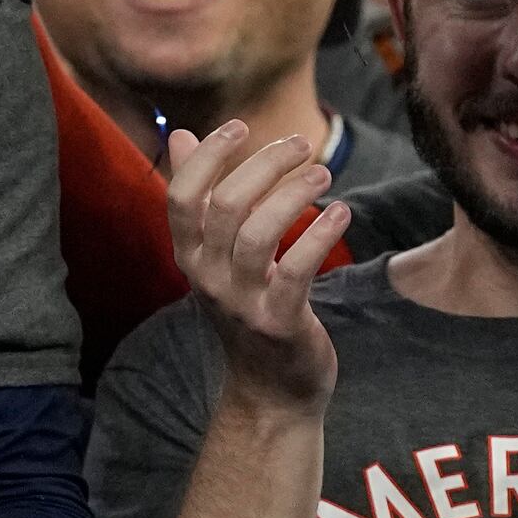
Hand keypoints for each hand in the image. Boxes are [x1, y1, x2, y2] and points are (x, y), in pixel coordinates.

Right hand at [163, 121, 347, 412]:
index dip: (207, 156)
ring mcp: (241, 302)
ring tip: (324, 174)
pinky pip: (296, 270)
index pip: (182, 197)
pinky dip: (318, 235)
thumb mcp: (215, 255)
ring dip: (293, 194)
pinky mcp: (279, 322)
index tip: (240, 126)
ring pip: (258, 233)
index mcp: (189, 256)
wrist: (269, 391)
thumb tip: (177, 135)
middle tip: (300, 144)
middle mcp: (207, 277)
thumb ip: (199, 196)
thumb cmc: (246, 309)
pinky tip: (340, 213)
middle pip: (225, 205)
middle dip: (264, 165)